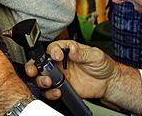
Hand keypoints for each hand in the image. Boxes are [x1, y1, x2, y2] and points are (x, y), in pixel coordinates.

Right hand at [25, 40, 141, 113]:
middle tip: (35, 69)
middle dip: (34, 65)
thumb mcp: (94, 55)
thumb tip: (72, 48)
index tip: (57, 56)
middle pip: (40, 62)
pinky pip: (50, 91)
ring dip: (40, 80)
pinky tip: (57, 91)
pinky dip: (50, 93)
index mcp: (66, 50)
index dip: (52, 52)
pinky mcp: (62, 88)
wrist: (108, 82)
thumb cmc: (101, 64)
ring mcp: (59, 76)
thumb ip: (82, 53)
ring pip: (41, 77)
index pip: (52, 48)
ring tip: (48, 82)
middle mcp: (59, 62)